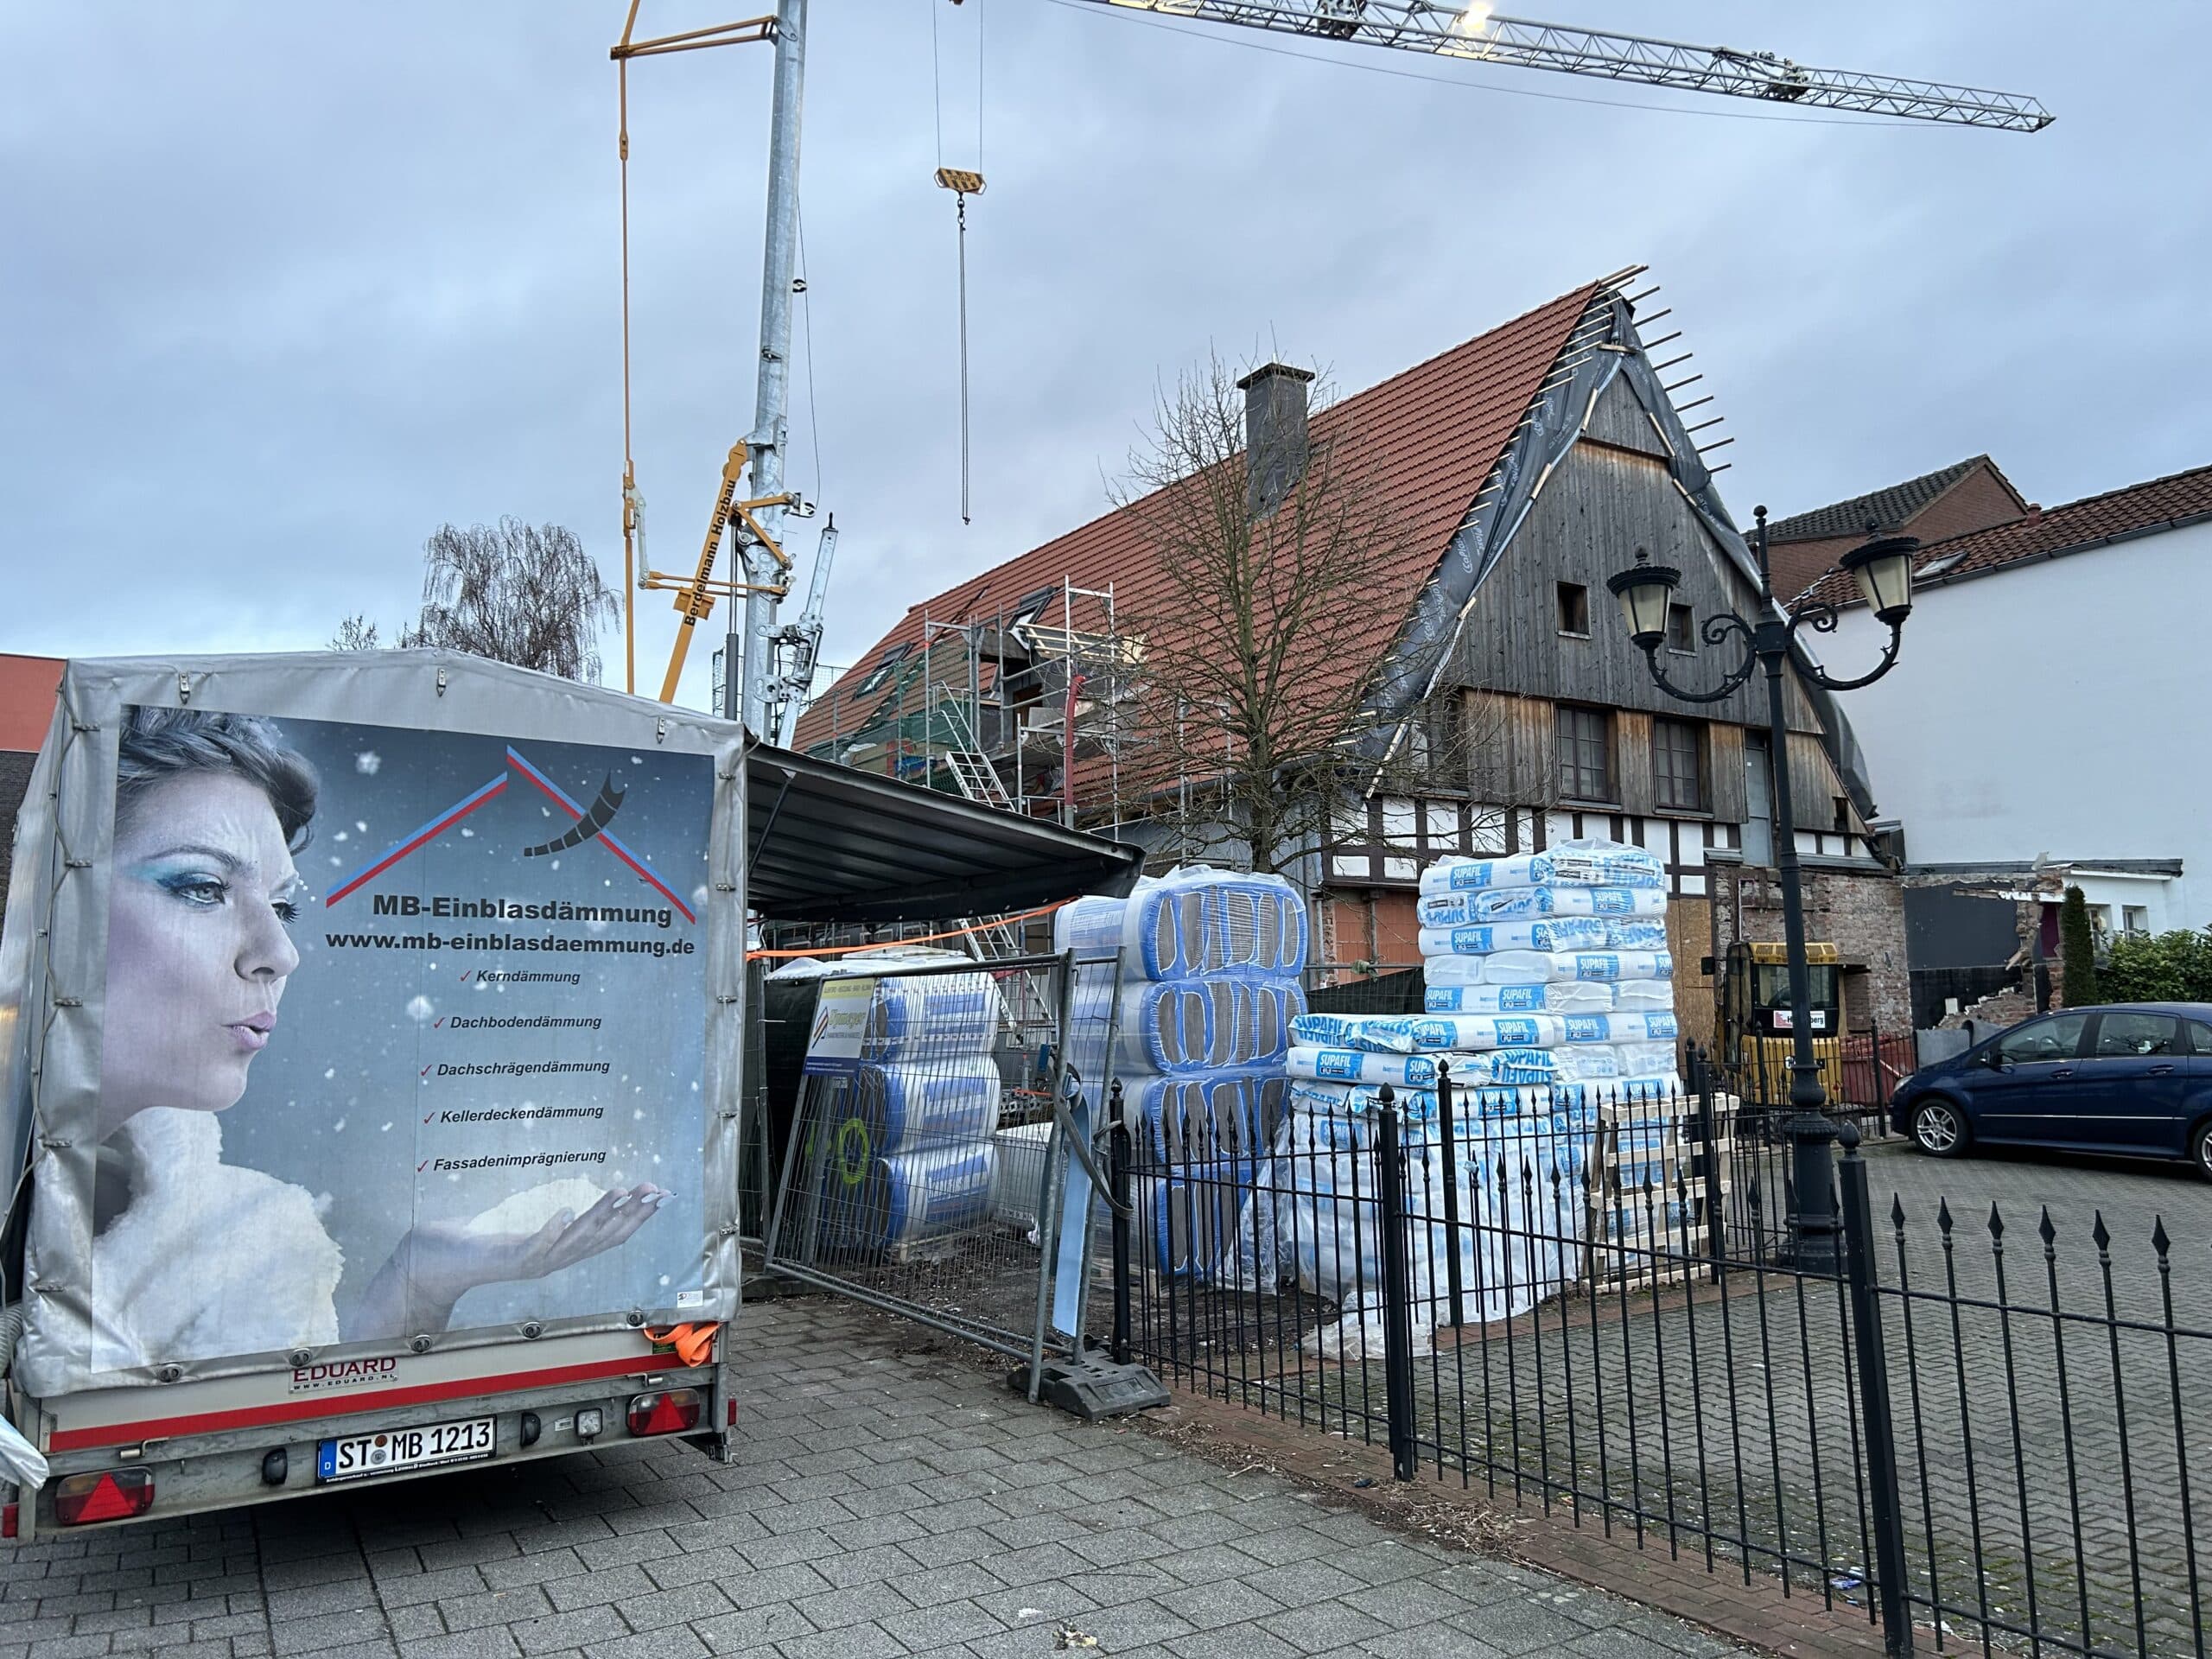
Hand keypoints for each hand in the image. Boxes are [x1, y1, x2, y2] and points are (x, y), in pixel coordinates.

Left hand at [402, 1184, 669, 1312]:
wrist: (428, 1265)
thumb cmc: (469, 1242)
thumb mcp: (516, 1226)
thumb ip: (542, 1222)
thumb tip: (568, 1201)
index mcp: (558, 1251)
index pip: (608, 1234)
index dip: (637, 1216)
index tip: (660, 1195)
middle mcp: (551, 1260)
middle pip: (602, 1238)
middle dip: (633, 1214)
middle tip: (658, 1192)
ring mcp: (530, 1262)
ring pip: (575, 1241)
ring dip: (600, 1216)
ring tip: (623, 1193)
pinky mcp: (504, 1261)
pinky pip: (532, 1246)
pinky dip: (550, 1231)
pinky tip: (564, 1212)